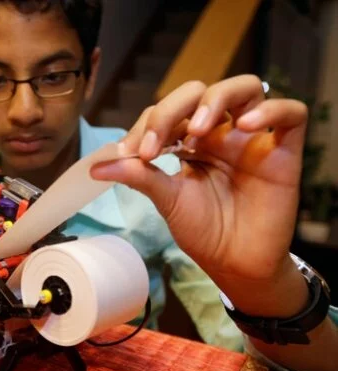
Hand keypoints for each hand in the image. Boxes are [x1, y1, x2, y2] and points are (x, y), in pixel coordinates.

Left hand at [91, 75, 308, 311]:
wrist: (236, 265)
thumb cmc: (204, 231)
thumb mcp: (167, 200)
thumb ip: (137, 176)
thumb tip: (95, 166)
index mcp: (190, 142)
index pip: (167, 112)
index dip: (148, 126)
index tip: (132, 154)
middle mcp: (221, 134)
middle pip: (200, 92)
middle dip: (172, 110)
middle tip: (155, 145)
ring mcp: (252, 139)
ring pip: (246, 88)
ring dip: (216, 100)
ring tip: (197, 131)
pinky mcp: (284, 152)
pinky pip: (292, 113)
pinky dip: (271, 110)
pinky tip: (246, 127)